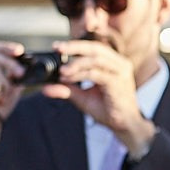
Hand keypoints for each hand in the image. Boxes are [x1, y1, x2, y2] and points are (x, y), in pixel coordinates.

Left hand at [38, 38, 156, 154]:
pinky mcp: (118, 83)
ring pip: (95, 60)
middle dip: (74, 47)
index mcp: (113, 63)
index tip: (57, 47)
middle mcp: (119, 64)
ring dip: (76, 64)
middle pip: (96, 48)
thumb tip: (45, 88)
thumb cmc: (108, 109)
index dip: (75, 45)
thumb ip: (66, 90)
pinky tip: (69, 79)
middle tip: (58, 49)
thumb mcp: (82, 97)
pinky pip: (96, 74)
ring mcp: (120, 72)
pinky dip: (80, 75)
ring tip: (62, 71)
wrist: (124, 124)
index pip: (94, 48)